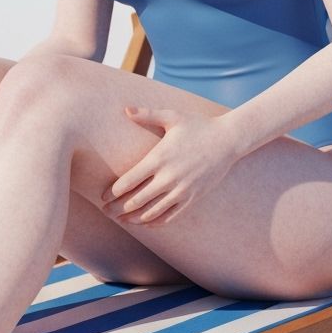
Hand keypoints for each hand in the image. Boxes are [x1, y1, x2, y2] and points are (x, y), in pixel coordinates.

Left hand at [100, 107, 239, 226]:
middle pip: (137, 199)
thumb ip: (147, 114)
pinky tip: (146, 223)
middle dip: (118, 208)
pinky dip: (156, 222)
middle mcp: (168, 177)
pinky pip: (170, 216)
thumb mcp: (172, 117)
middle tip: (106, 212)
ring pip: (152, 211)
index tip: (103, 196)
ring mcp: (181, 190)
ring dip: (135, 218)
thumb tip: (125, 110)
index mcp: (159, 158)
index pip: (129, 180)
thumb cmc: (198, 126)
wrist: (228, 140)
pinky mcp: (192, 198)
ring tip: (122, 220)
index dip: (114, 191)